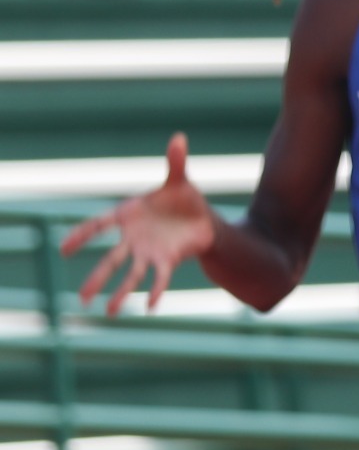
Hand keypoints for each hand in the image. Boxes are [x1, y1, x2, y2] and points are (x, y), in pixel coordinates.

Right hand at [60, 133, 215, 314]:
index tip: (65, 248)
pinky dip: (156, 291)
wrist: (203, 218)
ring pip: (132, 274)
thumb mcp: (180, 180)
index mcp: (130, 215)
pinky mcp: (168, 260)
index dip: (83, 234)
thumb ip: (176, 162)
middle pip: (112, 260)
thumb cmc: (184, 199)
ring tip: (108, 312)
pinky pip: (160, 278)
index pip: (101, 224)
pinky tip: (150, 307)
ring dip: (120, 293)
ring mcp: (149, 251)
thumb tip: (179, 137)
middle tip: (81, 297)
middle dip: (97, 278)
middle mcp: (135, 238)